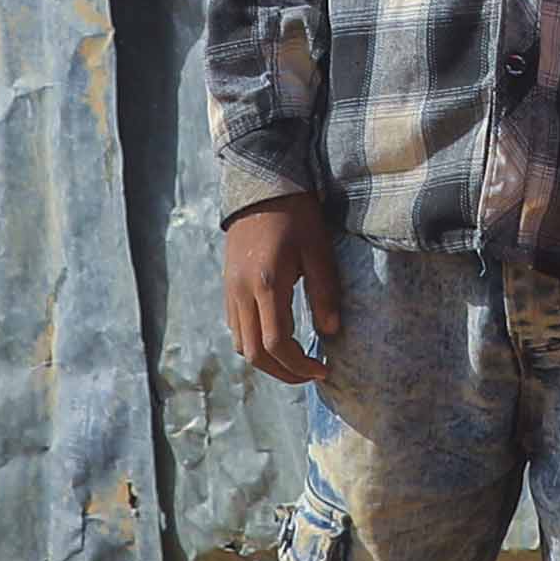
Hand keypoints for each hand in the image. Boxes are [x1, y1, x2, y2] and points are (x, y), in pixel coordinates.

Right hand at [221, 194, 341, 384]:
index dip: (300, 366)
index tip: (323, 370)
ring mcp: (230, 291)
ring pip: (241, 345)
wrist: (260, 185)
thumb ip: (325, 292)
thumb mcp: (318, 250)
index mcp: (266, 284)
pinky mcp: (228, 287)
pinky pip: (236, 328)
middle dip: (284, 373)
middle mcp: (242, 293)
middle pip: (255, 354)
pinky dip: (255, 344)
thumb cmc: (296, 215)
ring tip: (296, 361)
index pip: (277, 344)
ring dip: (268, 361)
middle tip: (311, 375)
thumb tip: (331, 332)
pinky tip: (278, 340)